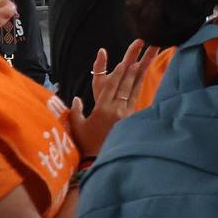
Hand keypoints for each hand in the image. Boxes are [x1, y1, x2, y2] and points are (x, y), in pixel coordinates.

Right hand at [68, 40, 153, 155]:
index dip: (117, 74)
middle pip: (124, 87)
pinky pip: (135, 101)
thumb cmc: (86, 144)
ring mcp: (126, 116)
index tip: (123, 62)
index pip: (111, 88)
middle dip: (130, 71)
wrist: (99, 160)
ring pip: (132, 92)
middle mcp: (116, 111)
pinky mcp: (131, 120)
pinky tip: (141, 82)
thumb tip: (76, 98)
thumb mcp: (77, 127)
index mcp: (102, 110)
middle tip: (136, 58)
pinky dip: (138, 90)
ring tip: (142, 64)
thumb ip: (76, 111)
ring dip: (136, 77)